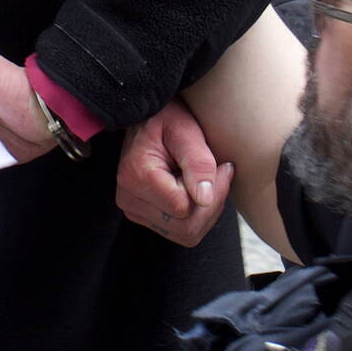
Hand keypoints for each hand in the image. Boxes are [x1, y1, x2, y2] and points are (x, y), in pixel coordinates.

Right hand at [117, 100, 233, 247]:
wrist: (147, 117)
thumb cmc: (167, 117)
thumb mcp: (186, 130)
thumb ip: (198, 163)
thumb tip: (205, 199)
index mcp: (136, 176)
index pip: (184, 208)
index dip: (212, 192)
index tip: (223, 166)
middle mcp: (128, 198)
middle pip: (185, 228)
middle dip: (212, 205)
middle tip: (222, 173)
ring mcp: (133, 209)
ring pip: (185, 234)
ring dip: (206, 212)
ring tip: (209, 181)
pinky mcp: (142, 214)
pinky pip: (179, 231)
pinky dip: (196, 215)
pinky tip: (197, 190)